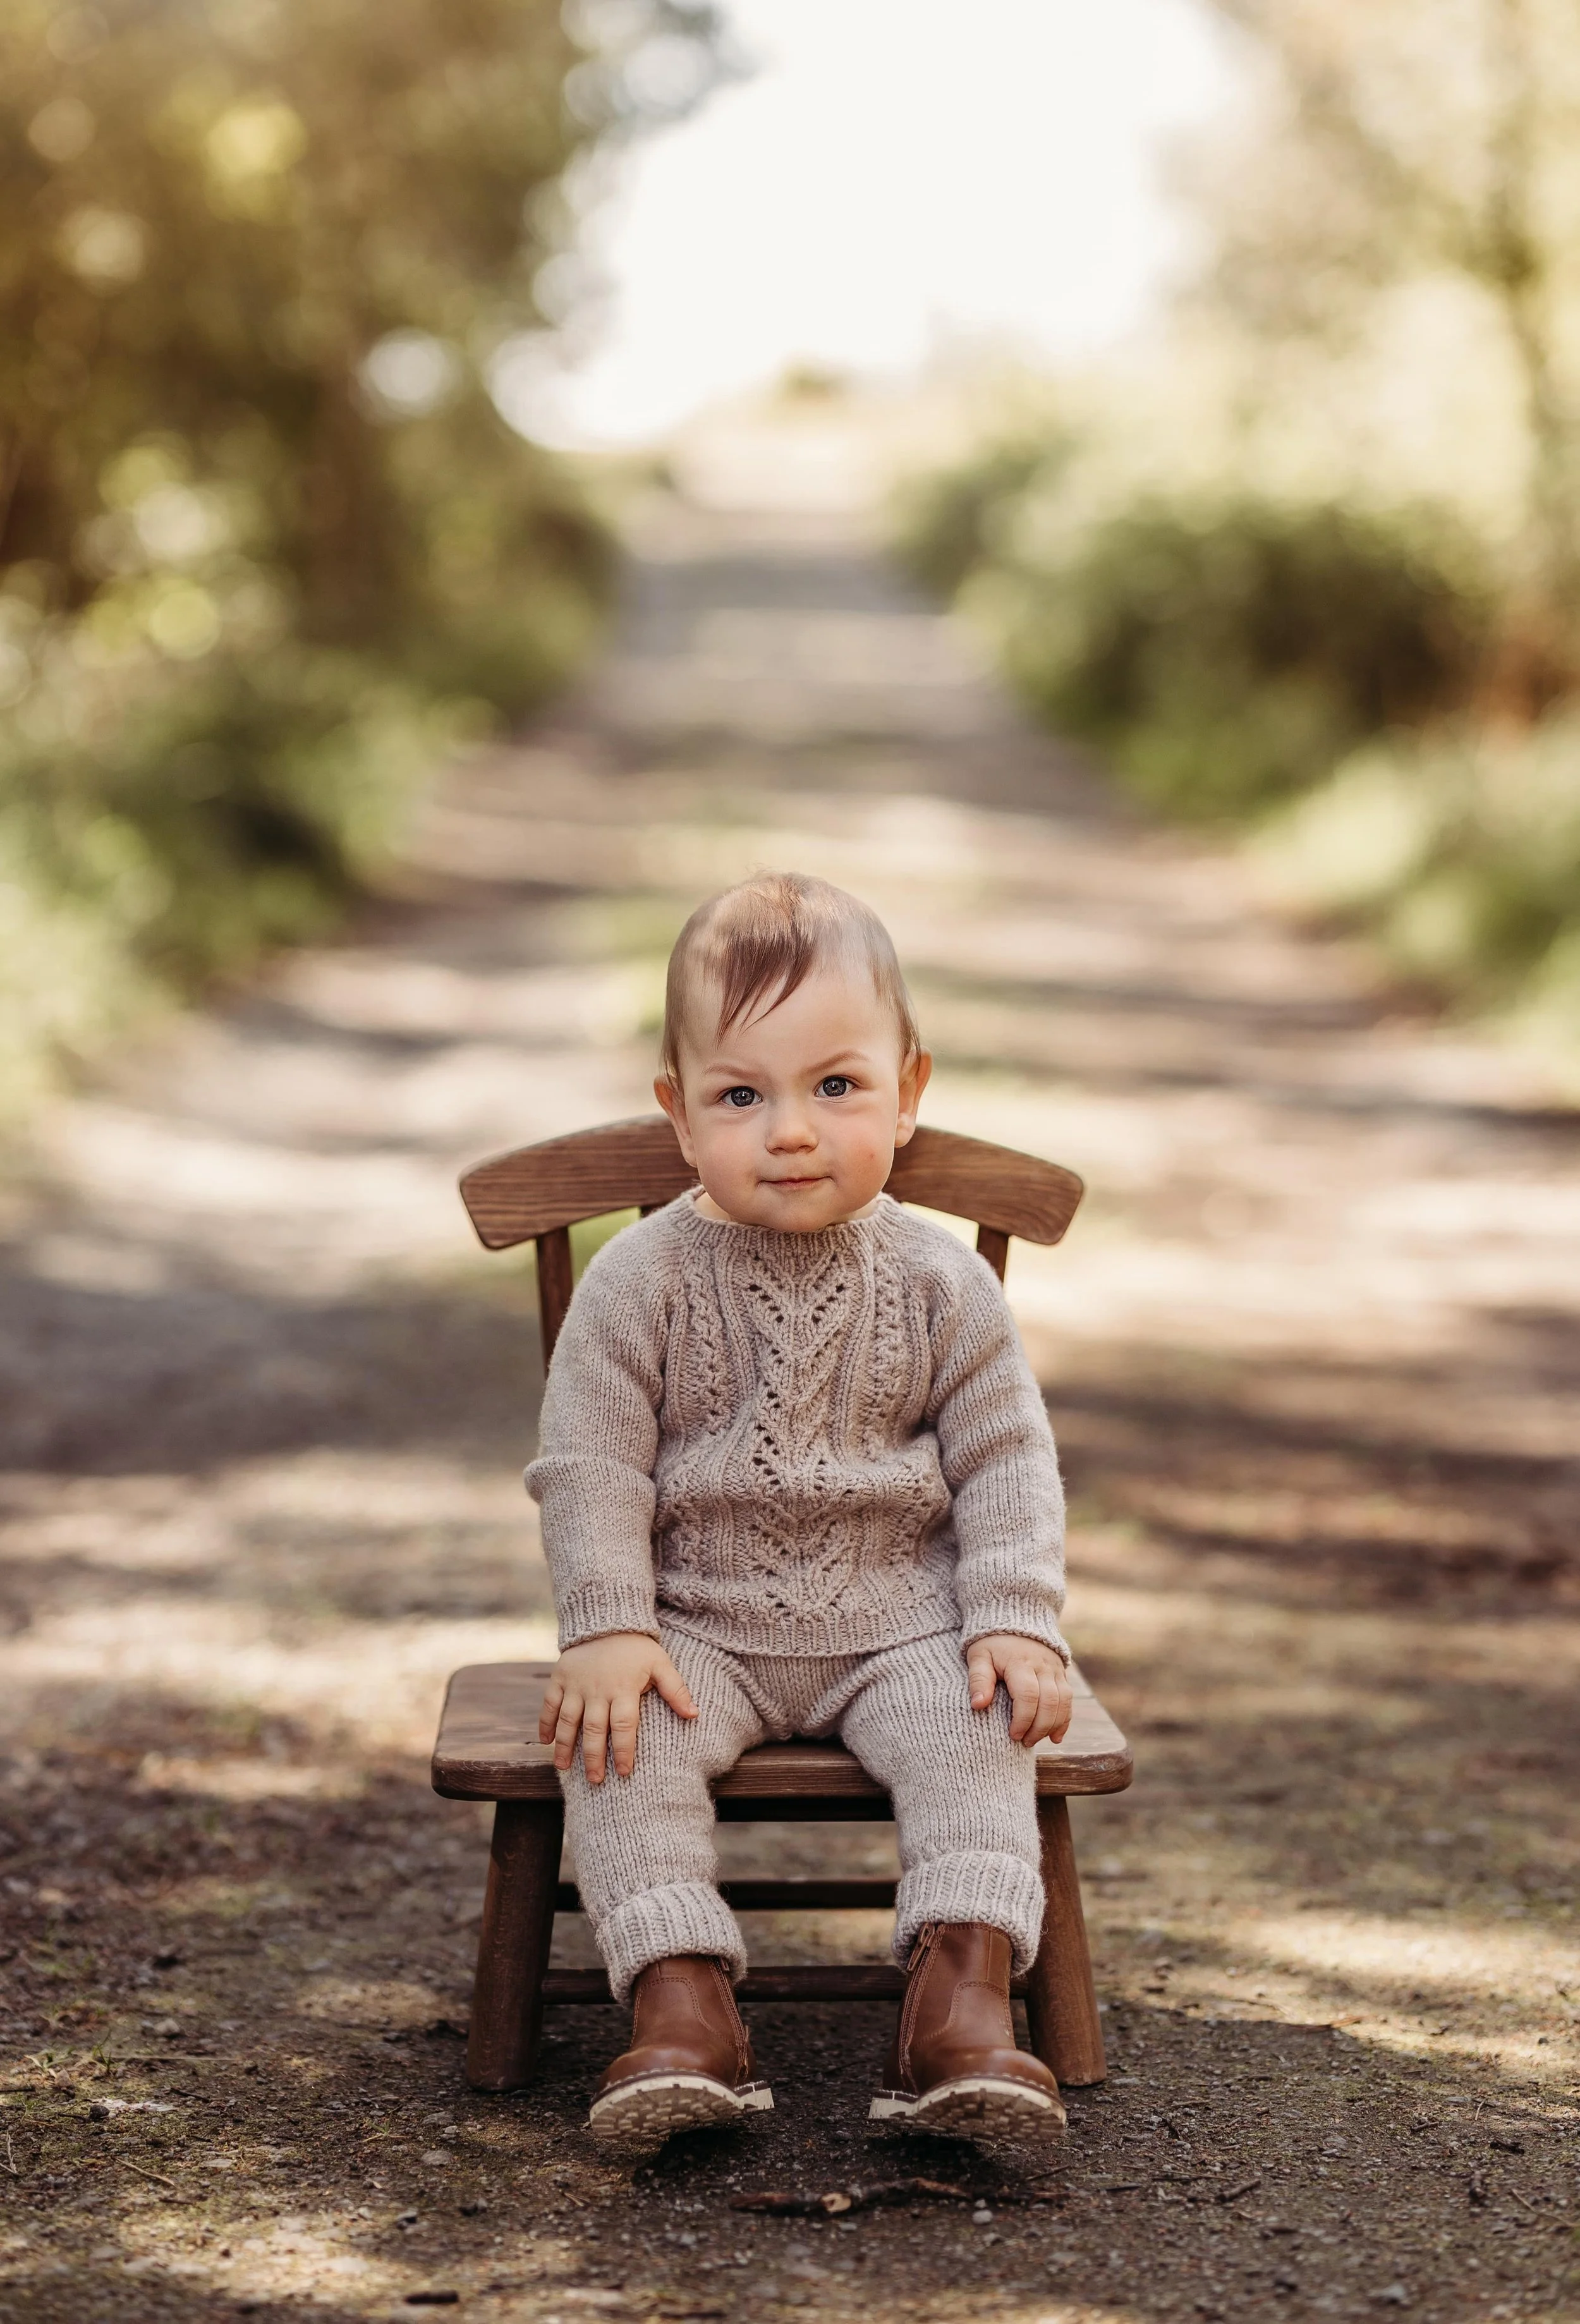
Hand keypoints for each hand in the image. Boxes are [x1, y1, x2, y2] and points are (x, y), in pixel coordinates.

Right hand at [538, 1633, 697, 1783]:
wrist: (607, 1619)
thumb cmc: (637, 1647)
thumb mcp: (660, 1664)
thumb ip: (676, 1689)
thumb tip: (694, 1714)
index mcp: (624, 1688)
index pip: (624, 1725)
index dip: (624, 1750)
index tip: (624, 1772)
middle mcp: (598, 1689)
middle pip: (595, 1729)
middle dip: (594, 1756)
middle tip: (595, 1780)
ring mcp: (576, 1684)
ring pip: (569, 1720)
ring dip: (565, 1745)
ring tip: (564, 1768)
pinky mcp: (560, 1677)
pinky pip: (549, 1703)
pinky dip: (546, 1722)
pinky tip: (546, 1741)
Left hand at [965, 1634, 1071, 1746]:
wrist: (1014, 1617)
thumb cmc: (991, 1642)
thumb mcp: (978, 1656)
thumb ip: (978, 1680)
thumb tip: (978, 1705)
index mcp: (1020, 1662)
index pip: (1028, 1696)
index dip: (1022, 1720)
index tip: (1012, 1735)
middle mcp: (1042, 1666)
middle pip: (1049, 1702)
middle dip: (1038, 1728)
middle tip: (1024, 1742)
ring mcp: (1055, 1669)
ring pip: (1063, 1702)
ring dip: (1053, 1726)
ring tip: (1036, 1740)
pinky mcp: (1062, 1673)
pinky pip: (1069, 1699)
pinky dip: (1065, 1719)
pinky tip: (1056, 1736)